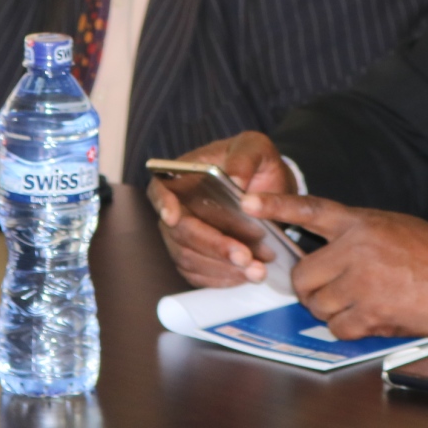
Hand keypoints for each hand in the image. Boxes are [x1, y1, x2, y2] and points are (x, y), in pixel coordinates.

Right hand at [148, 132, 297, 286]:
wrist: (267, 188)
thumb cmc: (254, 162)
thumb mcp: (255, 148)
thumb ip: (244, 158)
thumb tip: (235, 180)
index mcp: (182, 176)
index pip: (159, 190)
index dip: (163, 205)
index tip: (174, 218)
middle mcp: (177, 207)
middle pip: (179, 232)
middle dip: (212, 246)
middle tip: (245, 256)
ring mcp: (184, 235)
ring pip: (188, 258)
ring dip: (221, 268)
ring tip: (256, 269)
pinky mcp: (196, 257)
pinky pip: (198, 275)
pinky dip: (221, 279)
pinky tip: (244, 276)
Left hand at [243, 190, 427, 338]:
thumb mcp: (393, 227)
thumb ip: (357, 236)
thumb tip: (329, 255)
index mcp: (361, 222)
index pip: (310, 209)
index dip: (277, 206)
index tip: (248, 202)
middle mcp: (356, 248)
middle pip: (305, 276)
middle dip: (311, 290)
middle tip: (327, 292)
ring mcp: (363, 281)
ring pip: (319, 305)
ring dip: (331, 311)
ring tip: (358, 304)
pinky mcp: (374, 311)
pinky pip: (340, 328)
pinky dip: (348, 329)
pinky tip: (369, 318)